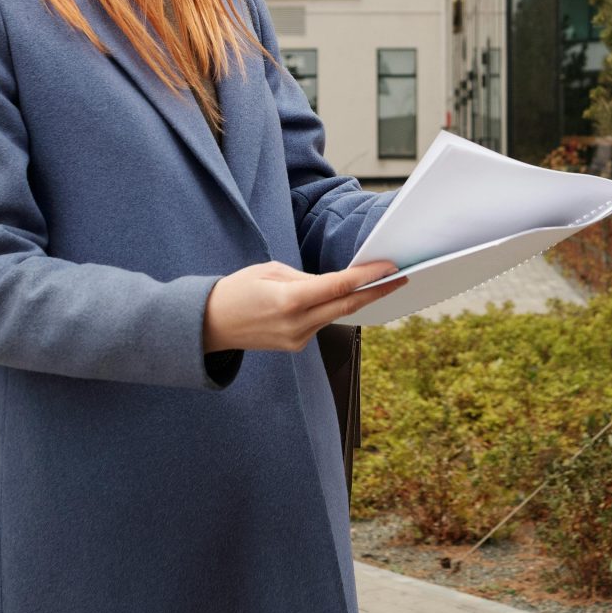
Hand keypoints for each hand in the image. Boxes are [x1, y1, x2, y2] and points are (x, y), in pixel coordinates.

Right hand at [202, 260, 407, 351]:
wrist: (210, 325)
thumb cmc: (237, 290)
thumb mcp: (269, 272)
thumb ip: (305, 278)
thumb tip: (333, 284)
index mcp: (289, 300)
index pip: (337, 287)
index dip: (366, 276)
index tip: (388, 266)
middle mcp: (297, 324)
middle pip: (347, 307)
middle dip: (376, 291)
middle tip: (400, 277)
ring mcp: (297, 339)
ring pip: (336, 316)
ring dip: (355, 299)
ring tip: (377, 282)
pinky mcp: (297, 346)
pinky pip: (322, 323)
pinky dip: (332, 309)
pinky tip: (340, 297)